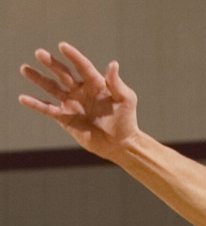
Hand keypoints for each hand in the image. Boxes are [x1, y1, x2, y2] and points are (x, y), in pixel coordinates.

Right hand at [18, 43, 138, 158]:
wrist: (122, 144)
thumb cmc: (127, 120)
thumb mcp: (126, 99)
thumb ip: (117, 83)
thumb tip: (113, 64)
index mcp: (95, 83)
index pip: (82, 66)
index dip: (73, 56)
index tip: (62, 46)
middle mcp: (80, 90)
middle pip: (63, 74)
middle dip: (51, 64)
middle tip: (39, 53)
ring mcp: (72, 103)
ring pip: (52, 88)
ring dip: (38, 79)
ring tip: (25, 69)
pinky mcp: (66, 118)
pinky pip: (48, 109)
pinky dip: (36, 104)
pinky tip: (23, 98)